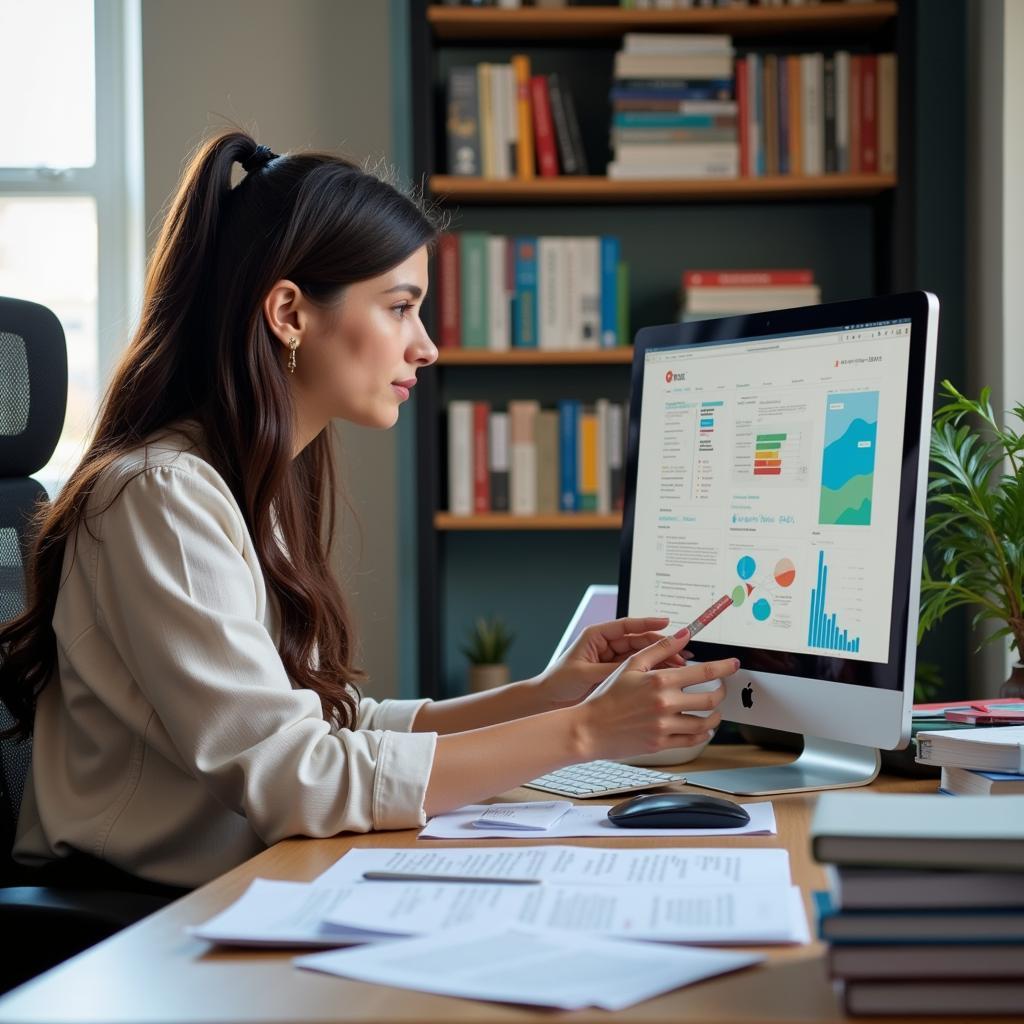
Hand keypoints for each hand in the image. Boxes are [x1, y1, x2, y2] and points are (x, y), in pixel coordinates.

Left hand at [536, 616, 692, 708]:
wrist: (549, 700)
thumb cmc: (560, 682)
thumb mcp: (586, 674)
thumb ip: (610, 668)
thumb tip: (633, 668)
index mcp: (596, 636)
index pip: (626, 625)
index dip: (647, 623)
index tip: (666, 622)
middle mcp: (606, 644)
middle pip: (638, 640)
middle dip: (660, 644)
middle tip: (680, 650)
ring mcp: (611, 658)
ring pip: (641, 655)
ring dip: (659, 658)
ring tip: (679, 663)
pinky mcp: (614, 672)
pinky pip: (637, 668)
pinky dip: (652, 671)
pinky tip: (666, 674)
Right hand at [572, 633, 736, 761]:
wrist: (590, 728)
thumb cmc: (607, 696)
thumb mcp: (630, 666)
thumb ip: (659, 649)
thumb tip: (683, 634)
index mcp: (660, 681)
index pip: (704, 672)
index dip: (724, 667)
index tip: (734, 664)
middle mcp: (665, 704)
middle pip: (711, 698)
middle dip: (722, 692)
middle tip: (722, 689)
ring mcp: (665, 726)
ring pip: (705, 722)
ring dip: (715, 716)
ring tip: (714, 711)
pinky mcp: (661, 744)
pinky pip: (692, 740)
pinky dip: (703, 734)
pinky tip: (702, 727)